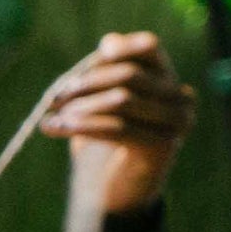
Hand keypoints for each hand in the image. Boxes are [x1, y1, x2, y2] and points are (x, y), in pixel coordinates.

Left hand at [42, 31, 196, 216]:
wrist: (112, 191)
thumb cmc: (102, 142)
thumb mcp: (99, 102)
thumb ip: (104, 72)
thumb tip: (109, 40)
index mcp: (165, 79)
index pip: (148, 47)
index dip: (117, 48)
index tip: (92, 57)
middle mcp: (178, 97)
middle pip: (128, 74)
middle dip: (85, 83)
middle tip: (53, 97)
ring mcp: (175, 122)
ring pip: (121, 100)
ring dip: (80, 107)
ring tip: (52, 117)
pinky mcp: (162, 146)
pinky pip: (117, 128)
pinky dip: (81, 126)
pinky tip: (53, 128)